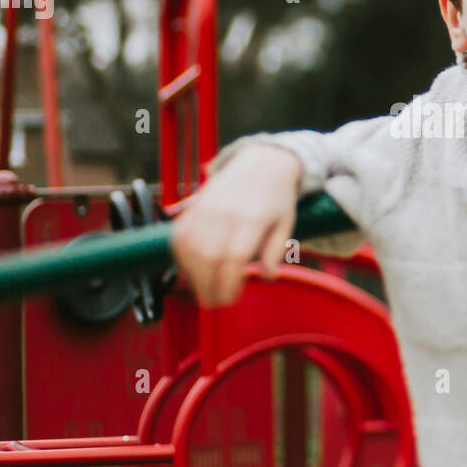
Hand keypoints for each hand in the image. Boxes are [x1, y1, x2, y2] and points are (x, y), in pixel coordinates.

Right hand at [170, 144, 302, 307]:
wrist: (260, 163)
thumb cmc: (275, 199)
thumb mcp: (286, 223)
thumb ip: (276, 250)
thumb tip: (268, 276)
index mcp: (252, 217)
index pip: (234, 257)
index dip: (228, 283)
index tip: (231, 298)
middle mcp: (225, 211)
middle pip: (209, 256)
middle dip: (209, 286)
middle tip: (216, 302)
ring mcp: (206, 207)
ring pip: (190, 249)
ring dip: (194, 276)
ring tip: (205, 291)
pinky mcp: (193, 207)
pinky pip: (180, 236)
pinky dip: (182, 258)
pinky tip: (192, 271)